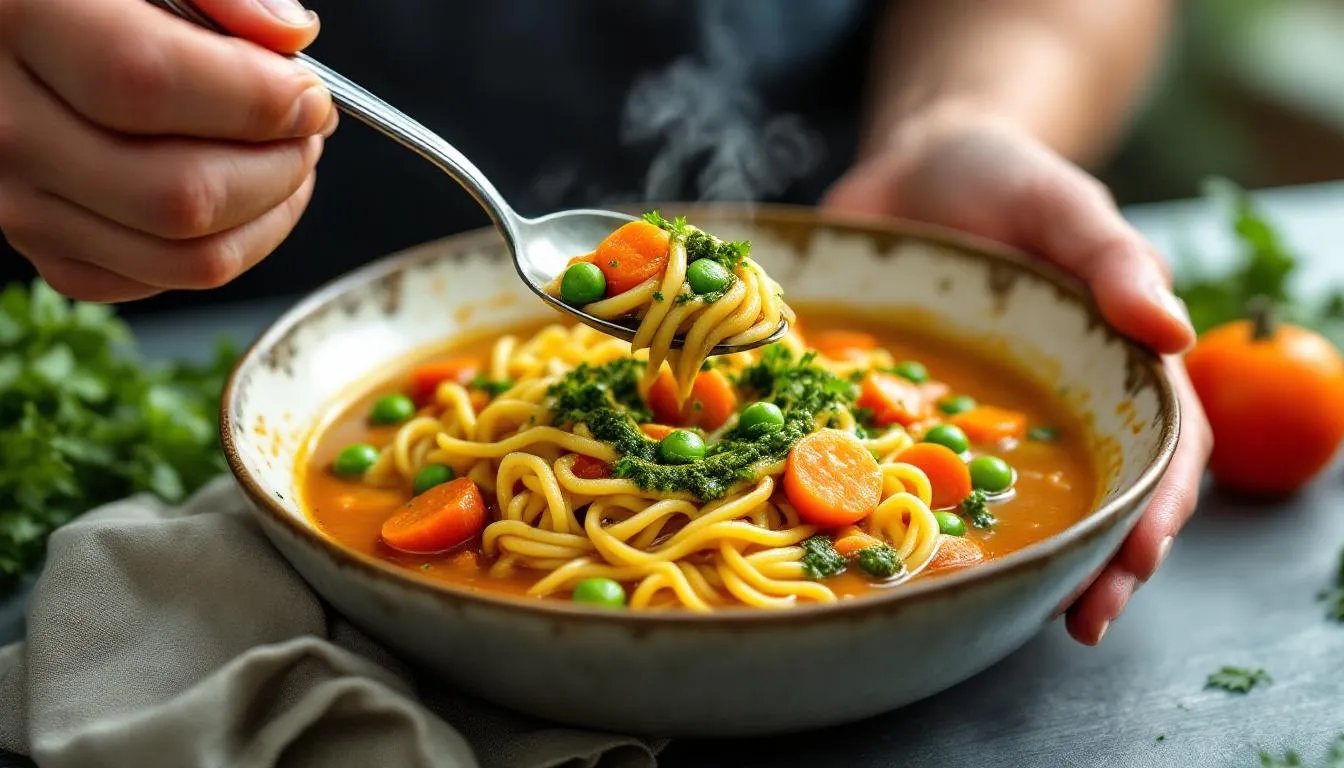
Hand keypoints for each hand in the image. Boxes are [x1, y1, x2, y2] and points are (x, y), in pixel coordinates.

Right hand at [0, 0, 334, 301]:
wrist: (11, 34)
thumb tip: (288, 38)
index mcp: (21, 20)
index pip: (148, 84)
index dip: (255, 100)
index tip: (310, 94)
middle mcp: (8, 125)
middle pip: (180, 193)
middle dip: (278, 167)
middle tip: (305, 129)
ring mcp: (20, 200)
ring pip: (187, 257)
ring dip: (269, 215)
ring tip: (284, 159)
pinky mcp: (44, 250)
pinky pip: (161, 279)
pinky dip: (224, 246)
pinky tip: (237, 191)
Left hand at [823, 112, 1212, 644]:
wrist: (915, 166)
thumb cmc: (1005, 178)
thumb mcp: (1062, 203)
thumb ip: (1114, 258)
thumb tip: (1175, 332)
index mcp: (1114, 358)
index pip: (1159, 443)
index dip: (1156, 506)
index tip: (1138, 558)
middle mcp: (1060, 399)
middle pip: (1099, 491)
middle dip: (1101, 561)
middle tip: (1085, 618)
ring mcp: (989, 415)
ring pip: (1020, 499)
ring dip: (1027, 557)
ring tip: (1016, 611)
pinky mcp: (919, 412)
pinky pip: (925, 473)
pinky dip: (926, 518)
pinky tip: (908, 556)